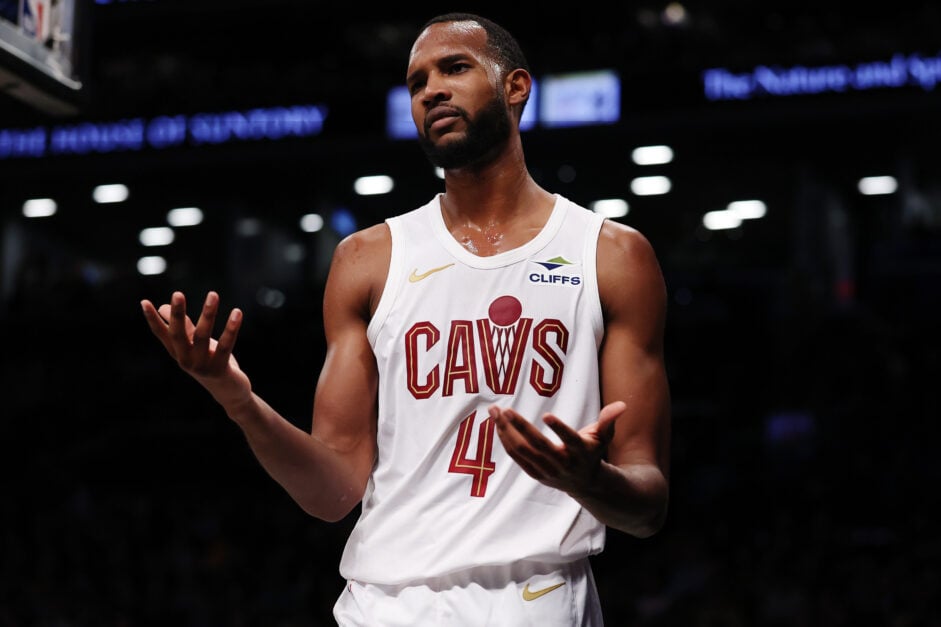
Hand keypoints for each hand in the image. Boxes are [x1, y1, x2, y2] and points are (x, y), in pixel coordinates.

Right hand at [141, 291, 251, 408]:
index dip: (153, 320)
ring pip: (203, 337)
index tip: (144, 302)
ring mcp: (202, 366)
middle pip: (179, 335)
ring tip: (213, 294)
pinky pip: (226, 345)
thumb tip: (163, 306)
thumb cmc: (210, 362)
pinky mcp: (220, 369)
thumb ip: (183, 326)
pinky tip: (237, 312)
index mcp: (178, 353)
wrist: (228, 392)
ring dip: (208, 314)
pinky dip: (231, 328)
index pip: (162, 334)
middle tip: (177, 293)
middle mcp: (186, 360)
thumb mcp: (194, 344)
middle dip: (177, 314)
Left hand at [489, 401, 625, 495]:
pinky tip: (498, 426)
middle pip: (538, 445)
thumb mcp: (603, 436)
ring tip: (494, 413)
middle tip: (504, 409)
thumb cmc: (593, 452)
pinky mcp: (536, 474)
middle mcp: (562, 463)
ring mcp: (547, 471)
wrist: (586, 484)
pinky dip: (505, 442)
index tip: (547, 415)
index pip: (569, 440)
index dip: (559, 429)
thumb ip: (609, 420)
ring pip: (522, 451)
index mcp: (579, 452)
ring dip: (506, 432)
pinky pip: (516, 457)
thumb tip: (622, 404)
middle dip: (520, 427)